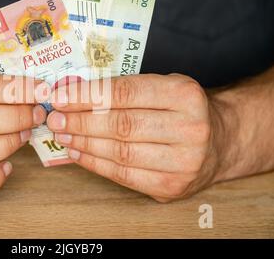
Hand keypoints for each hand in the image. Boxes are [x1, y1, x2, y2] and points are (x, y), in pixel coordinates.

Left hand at [47, 74, 225, 201]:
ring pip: (120, 153)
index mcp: (185, 94)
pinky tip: (77, 153)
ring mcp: (183, 162)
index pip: (125, 93)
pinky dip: (95, 164)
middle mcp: (189, 128)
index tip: (60, 97)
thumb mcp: (163, 86)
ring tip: (61, 135)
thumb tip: (73, 94)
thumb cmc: (182, 110)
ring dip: (83, 143)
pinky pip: (124, 176)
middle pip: (121, 125)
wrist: (219, 141)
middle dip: (80, 122)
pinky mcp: (172, 187)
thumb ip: (125, 89)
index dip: (87, 96)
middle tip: (54, 118)